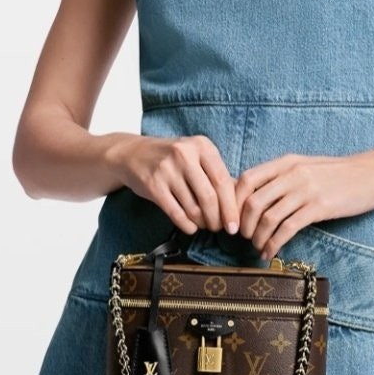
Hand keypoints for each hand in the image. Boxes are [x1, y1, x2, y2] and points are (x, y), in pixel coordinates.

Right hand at [117, 134, 239, 234]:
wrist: (132, 154)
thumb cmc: (172, 159)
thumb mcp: (196, 156)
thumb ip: (216, 174)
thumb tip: (241, 203)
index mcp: (202, 146)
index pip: (223, 181)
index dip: (232, 207)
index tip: (235, 225)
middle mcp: (185, 154)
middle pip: (210, 197)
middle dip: (218, 219)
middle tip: (220, 229)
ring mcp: (167, 169)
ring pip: (193, 208)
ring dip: (202, 223)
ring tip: (204, 225)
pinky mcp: (153, 185)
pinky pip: (176, 213)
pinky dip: (187, 225)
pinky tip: (191, 227)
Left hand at [233, 151, 373, 259]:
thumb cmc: (340, 173)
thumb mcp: (307, 167)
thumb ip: (283, 177)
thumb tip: (255, 196)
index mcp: (286, 162)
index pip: (246, 179)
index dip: (233, 201)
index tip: (232, 218)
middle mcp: (292, 174)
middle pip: (252, 201)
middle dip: (243, 225)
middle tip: (243, 238)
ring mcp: (306, 190)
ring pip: (268, 217)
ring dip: (258, 237)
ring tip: (258, 248)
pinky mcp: (319, 207)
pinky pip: (288, 228)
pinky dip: (274, 243)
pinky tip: (272, 252)